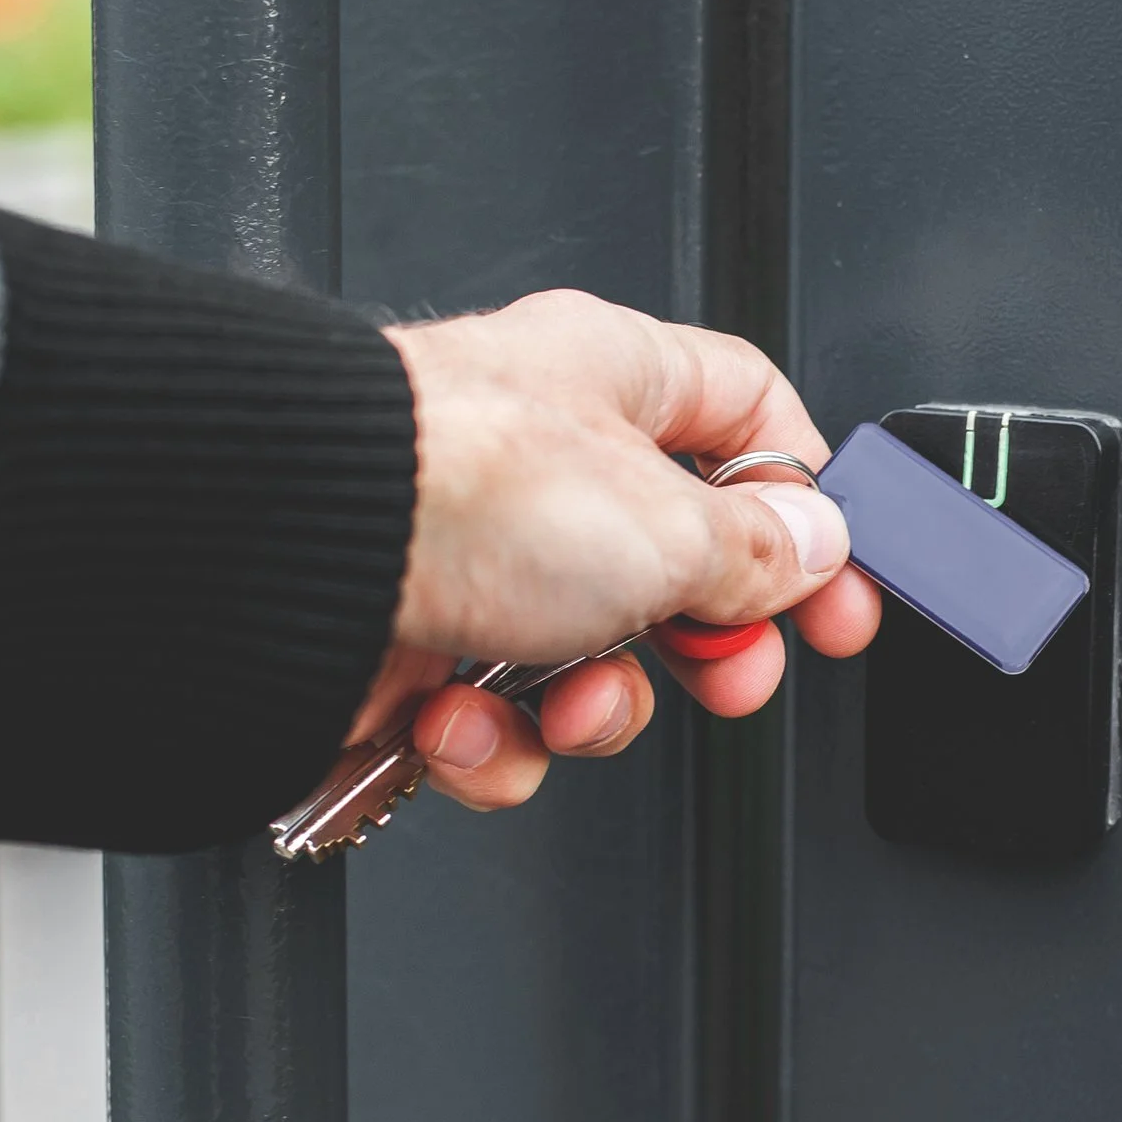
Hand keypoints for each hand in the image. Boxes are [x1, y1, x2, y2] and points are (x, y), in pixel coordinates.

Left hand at [351, 289, 879, 809]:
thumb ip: (756, 551)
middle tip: (730, 678)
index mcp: (612, 378)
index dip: (803, 510)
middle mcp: (540, 457)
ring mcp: (471, 551)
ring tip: (568, 705)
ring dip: (592, 710)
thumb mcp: (664, 526)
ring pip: (587, 659)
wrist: (286, 553)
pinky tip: (465, 724)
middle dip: (704, 643)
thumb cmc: (455, 481)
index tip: (835, 592)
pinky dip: (490, 743)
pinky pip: (495, 717)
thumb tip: (810, 550)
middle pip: (674, 562)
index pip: (748, 420)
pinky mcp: (408, 641)